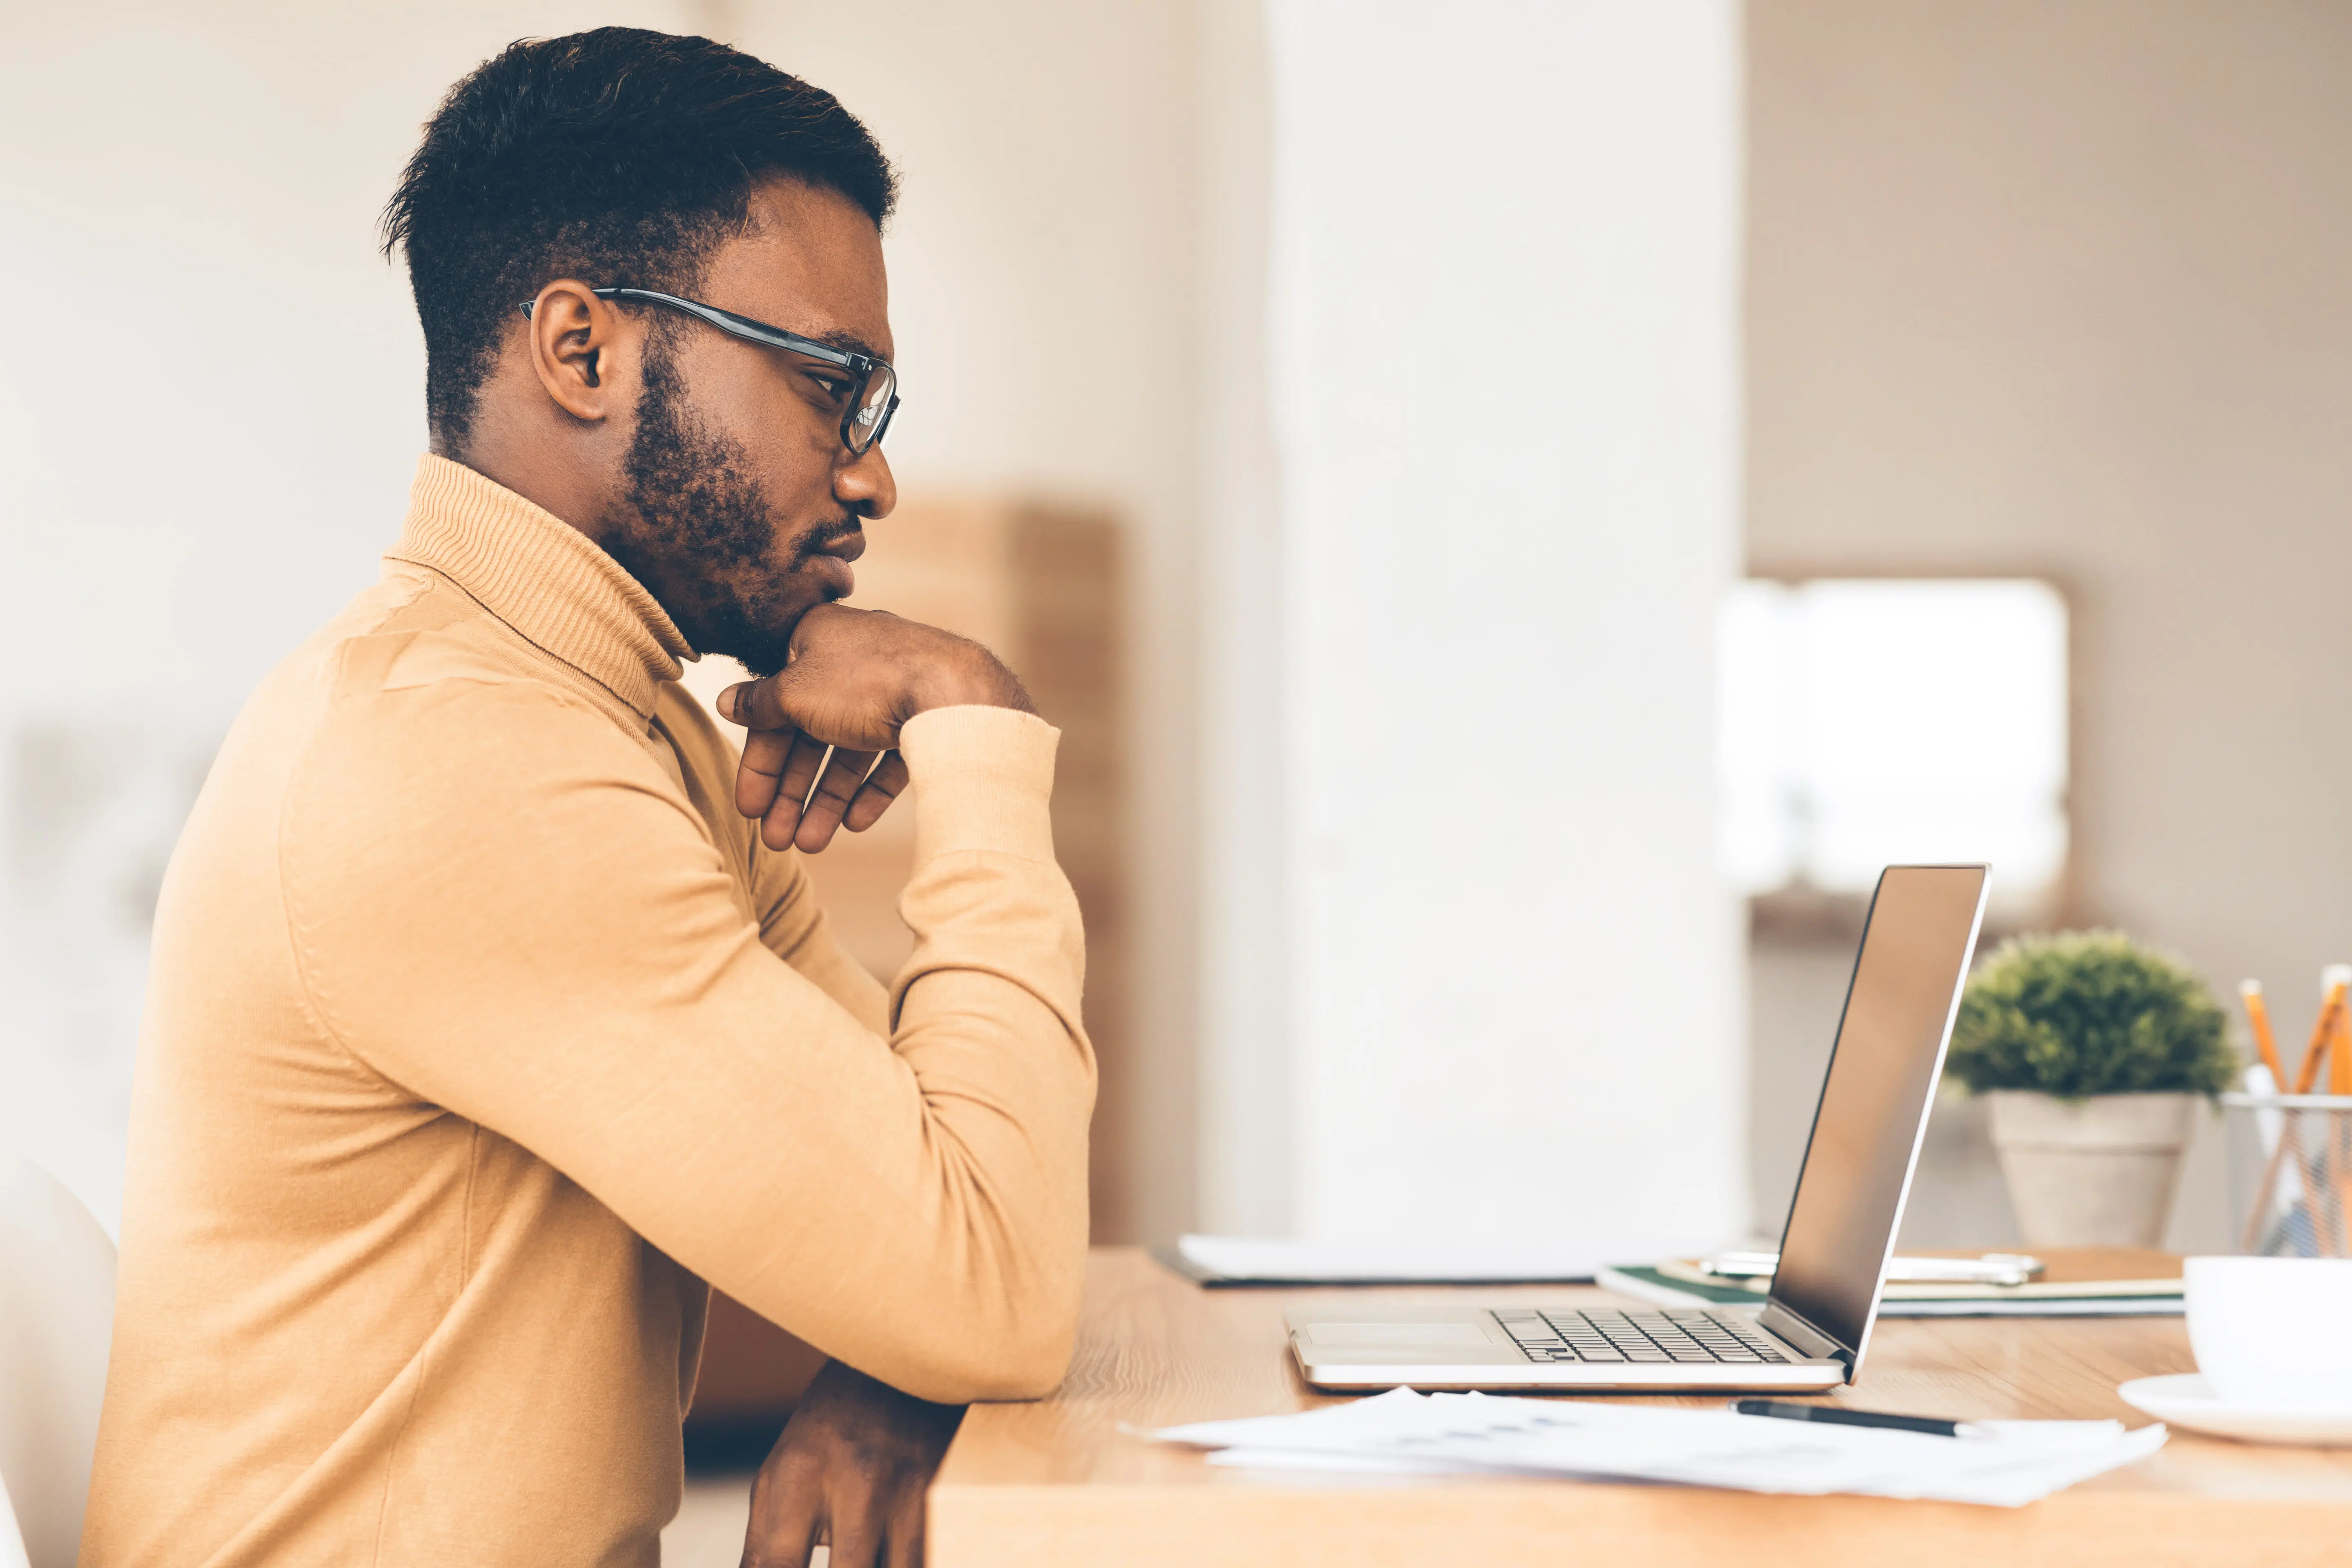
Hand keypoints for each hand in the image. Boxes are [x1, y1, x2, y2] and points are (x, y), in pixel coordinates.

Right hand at [719, 603, 1032, 853]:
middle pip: (812, 734)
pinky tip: (856, 824)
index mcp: (818, 638)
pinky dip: (872, 788)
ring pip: (850, 751)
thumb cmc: (866, 682)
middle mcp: (857, 659)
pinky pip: (891, 755)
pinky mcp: (928, 714)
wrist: (954, 692)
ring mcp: (895, 687)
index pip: (776, 706)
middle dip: (793, 791)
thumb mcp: (796, 693)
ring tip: (812, 843)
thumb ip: (760, 703)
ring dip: (827, 799)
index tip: (749, 806)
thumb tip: (727, 702)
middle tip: (776, 839)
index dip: (760, 760)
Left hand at [740, 1359, 966, 1567]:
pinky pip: (929, 1555)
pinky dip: (909, 1559)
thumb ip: (763, 1549)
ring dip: (882, 1565)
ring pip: (902, 1567)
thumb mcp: (777, 1479)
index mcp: (800, 1477)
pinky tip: (889, 1552)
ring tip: (864, 1556)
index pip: (778, 1566)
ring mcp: (909, 1489)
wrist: (894, 1369)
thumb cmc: (824, 1436)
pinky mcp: (945, 1495)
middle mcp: (857, 1482)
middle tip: (842, 1563)